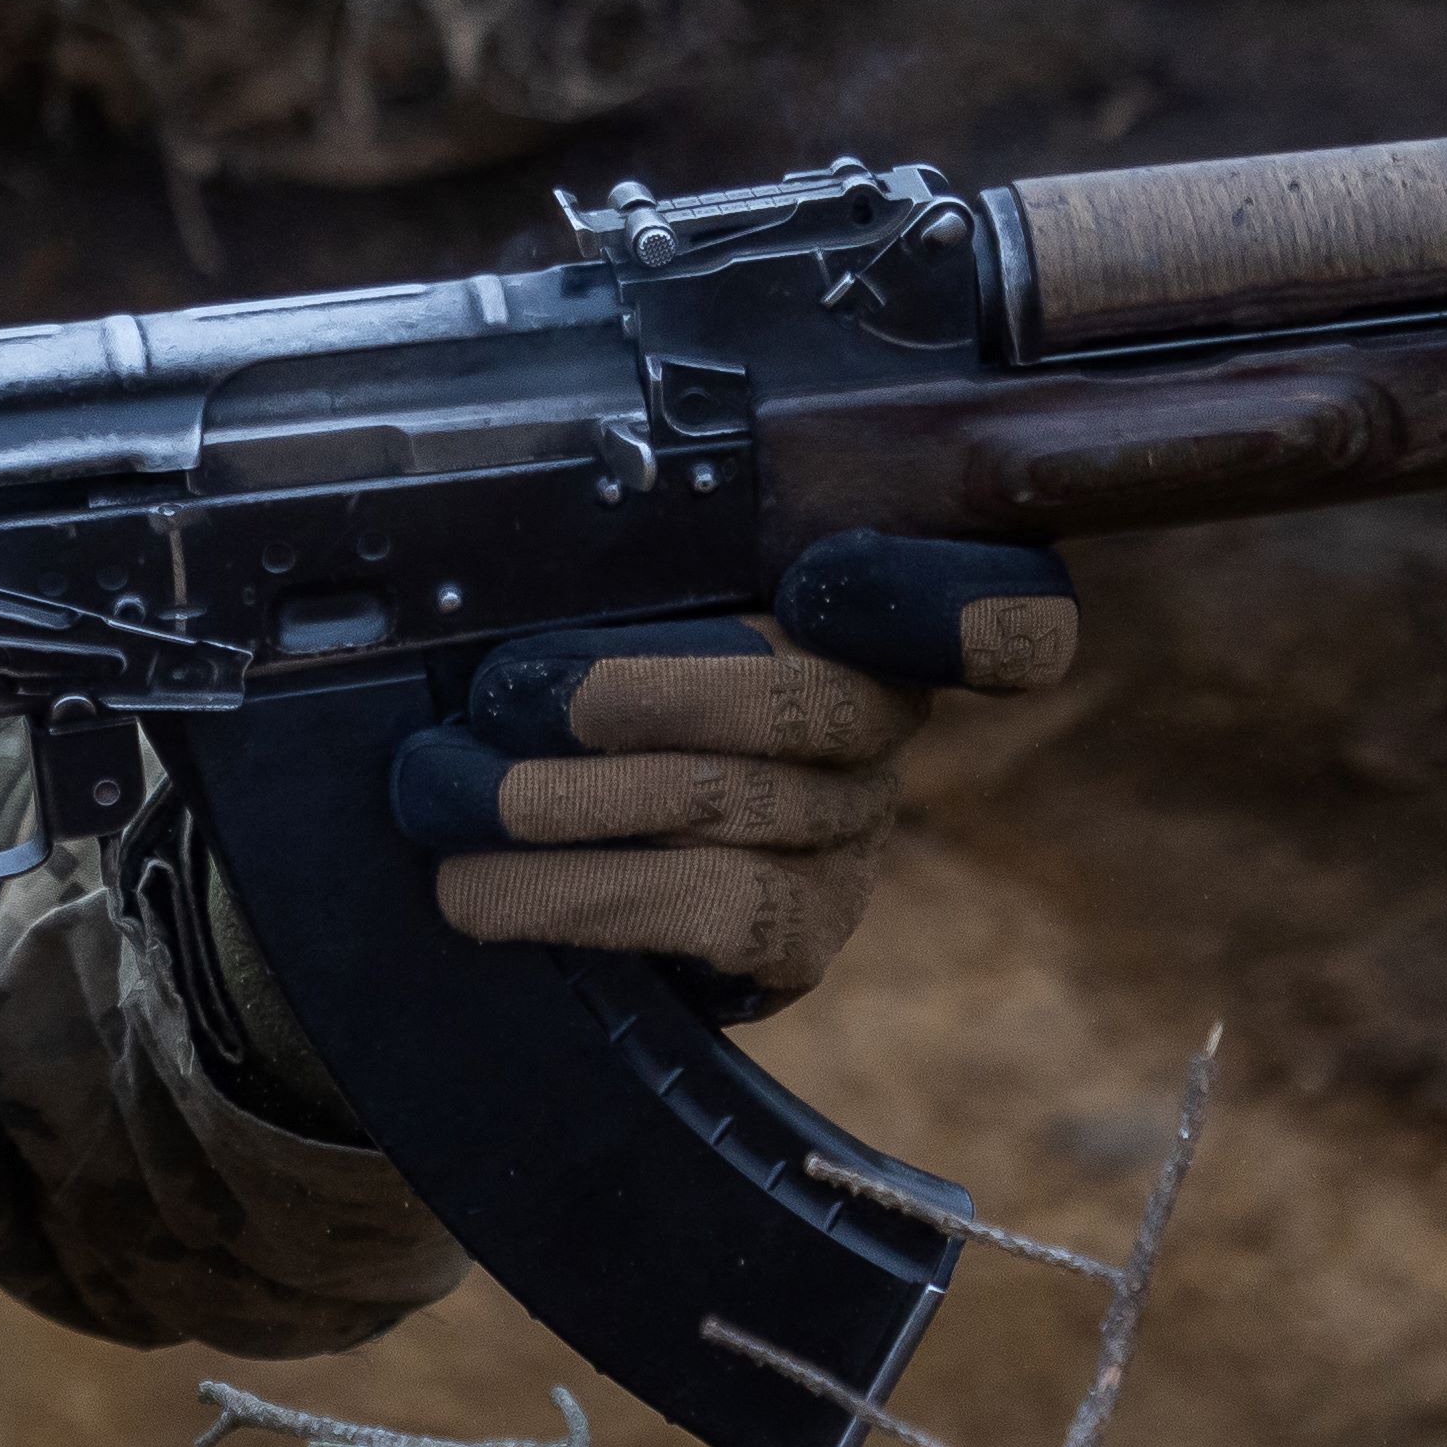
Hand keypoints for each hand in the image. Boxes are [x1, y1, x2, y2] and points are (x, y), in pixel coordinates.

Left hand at [385, 534, 1079, 1005]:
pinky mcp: (801, 939)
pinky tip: (482, 893)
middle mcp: (880, 728)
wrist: (554, 853)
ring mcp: (851, 841)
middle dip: (640, 697)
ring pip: (733, 808)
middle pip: (810, 704)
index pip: (1000, 619)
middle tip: (505, 701)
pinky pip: (708, 911)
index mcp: (850, 617)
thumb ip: (626, 570)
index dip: (948, 608)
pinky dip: (576, 895)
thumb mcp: (608, 604)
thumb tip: (538, 508)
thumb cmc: (580, 694)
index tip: (820, 585)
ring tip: (447, 797)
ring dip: (564, 804)